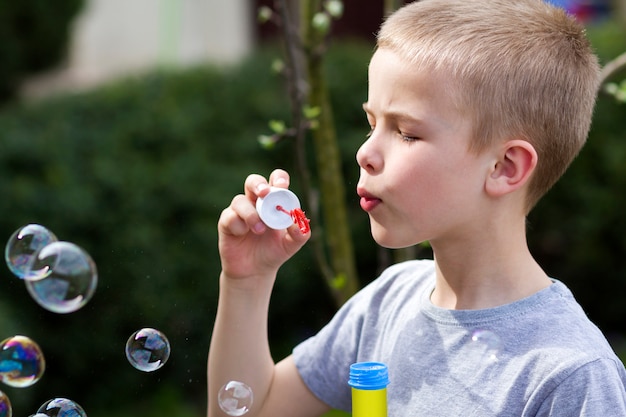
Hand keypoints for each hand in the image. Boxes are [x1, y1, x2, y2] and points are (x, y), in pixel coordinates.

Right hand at [217, 169, 310, 283]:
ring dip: (251, 214)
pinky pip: (230, 216)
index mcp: (273, 202)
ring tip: (259, 230)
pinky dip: (238, 225)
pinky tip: (243, 234)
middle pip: (254, 181)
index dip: (279, 179)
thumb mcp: (291, 245)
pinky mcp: (227, 222)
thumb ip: (300, 233)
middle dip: (258, 184)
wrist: (255, 271)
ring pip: (240, 200)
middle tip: (265, 193)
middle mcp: (255, 202)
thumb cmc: (273, 252)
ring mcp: (239, 211)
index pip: (276, 181)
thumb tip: (296, 222)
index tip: (282, 187)